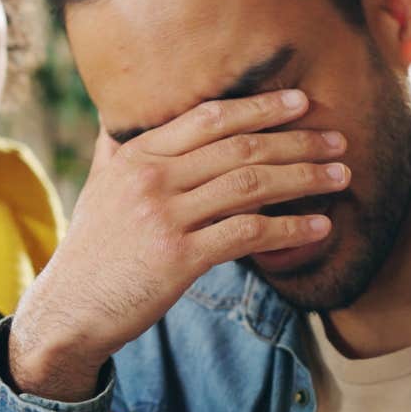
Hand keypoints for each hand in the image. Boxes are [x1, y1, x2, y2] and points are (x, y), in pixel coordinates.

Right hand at [9, 89, 347, 401]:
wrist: (69, 309)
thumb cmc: (93, 250)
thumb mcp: (99, 189)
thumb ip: (116, 150)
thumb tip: (119, 118)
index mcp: (136, 154)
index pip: (209, 117)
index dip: (260, 106)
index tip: (300, 102)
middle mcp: (150, 178)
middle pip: (239, 147)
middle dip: (296, 141)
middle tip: (338, 140)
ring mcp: (164, 217)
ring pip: (250, 185)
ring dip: (304, 178)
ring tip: (341, 177)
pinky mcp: (178, 259)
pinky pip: (248, 234)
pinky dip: (290, 228)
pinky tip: (319, 227)